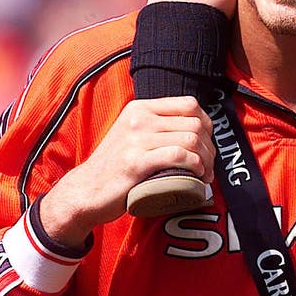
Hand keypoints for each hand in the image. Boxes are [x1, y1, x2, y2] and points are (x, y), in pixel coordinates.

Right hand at [39, 97, 214, 245]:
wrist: (86, 190)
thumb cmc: (115, 166)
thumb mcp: (134, 134)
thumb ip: (158, 125)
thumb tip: (196, 128)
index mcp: (141, 107)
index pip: (189, 104)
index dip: (206, 124)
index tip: (207, 145)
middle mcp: (139, 118)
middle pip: (194, 123)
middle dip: (209, 147)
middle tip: (209, 166)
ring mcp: (136, 139)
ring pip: (190, 139)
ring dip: (205, 160)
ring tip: (204, 174)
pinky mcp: (135, 161)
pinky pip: (177, 155)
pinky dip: (194, 165)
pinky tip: (196, 175)